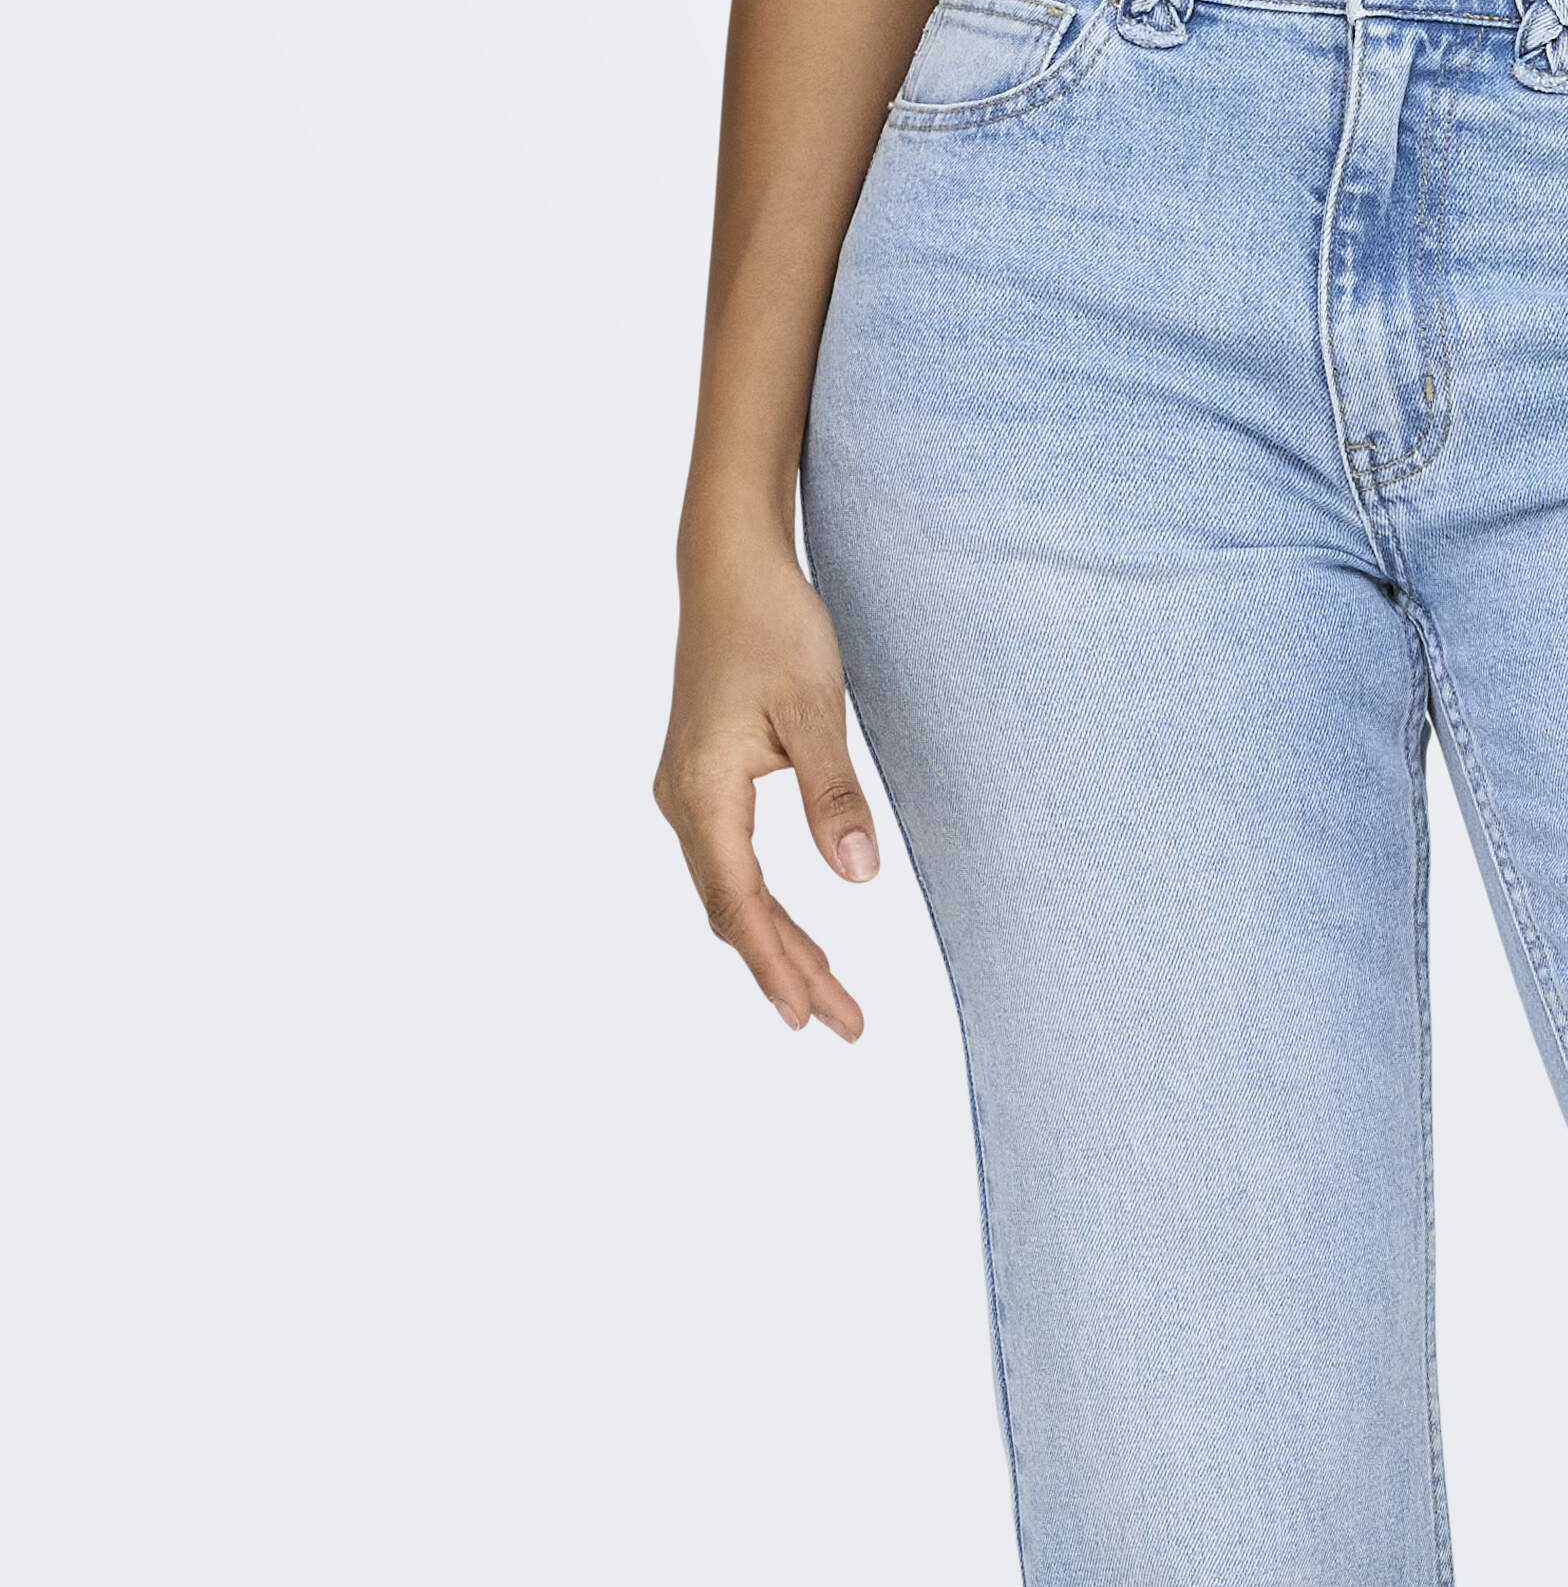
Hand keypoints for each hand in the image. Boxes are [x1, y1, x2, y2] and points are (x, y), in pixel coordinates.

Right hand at [655, 543, 876, 1037]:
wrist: (730, 568)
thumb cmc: (773, 626)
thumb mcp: (814, 707)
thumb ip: (835, 794)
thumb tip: (860, 878)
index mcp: (702, 791)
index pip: (739, 902)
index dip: (775, 963)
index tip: (808, 1016)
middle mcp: (683, 801)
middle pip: (732, 910)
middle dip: (785, 969)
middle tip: (841, 1024)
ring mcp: (688, 792)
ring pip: (730, 891)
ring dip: (777, 941)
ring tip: (827, 994)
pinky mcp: (703, 780)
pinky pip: (730, 864)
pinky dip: (764, 906)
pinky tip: (795, 930)